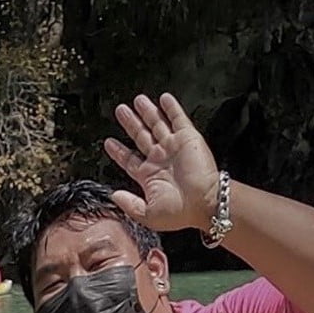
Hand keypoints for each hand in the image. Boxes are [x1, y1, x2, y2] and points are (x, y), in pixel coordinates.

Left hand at [104, 93, 218, 230]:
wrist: (205, 203)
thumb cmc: (179, 212)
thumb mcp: (147, 214)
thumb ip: (129, 204)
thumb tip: (113, 195)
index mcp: (149, 176)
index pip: (130, 159)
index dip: (118, 150)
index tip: (108, 142)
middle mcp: (160, 159)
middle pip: (140, 136)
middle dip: (130, 123)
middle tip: (120, 110)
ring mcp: (173, 147)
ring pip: (156, 124)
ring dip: (147, 112)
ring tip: (136, 100)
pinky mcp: (187, 138)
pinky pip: (177, 119)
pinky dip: (171, 108)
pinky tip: (163, 98)